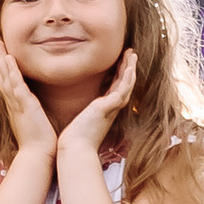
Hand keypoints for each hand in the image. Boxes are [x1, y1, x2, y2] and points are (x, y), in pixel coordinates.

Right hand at [0, 35, 58, 159]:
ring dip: (1, 59)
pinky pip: (16, 85)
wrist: (37, 155)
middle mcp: (12, 102)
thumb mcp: (32, 121)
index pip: (6, 81)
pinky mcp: (24, 106)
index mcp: (15, 105)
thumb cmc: (38, 141)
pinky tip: (9, 59)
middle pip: (2, 74)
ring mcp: (17, 103)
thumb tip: (33, 105)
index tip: (0, 51)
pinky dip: (11, 72)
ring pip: (6, 76)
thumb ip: (30, 111)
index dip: (2, 65)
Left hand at [60, 48, 137, 164]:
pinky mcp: (108, 108)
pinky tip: (129, 67)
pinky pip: (122, 90)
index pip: (115, 88)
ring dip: (130, 69)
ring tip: (132, 55)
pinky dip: (127, 78)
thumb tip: (70, 103)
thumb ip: (81, 111)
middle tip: (131, 54)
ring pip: (126, 85)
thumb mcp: (79, 119)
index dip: (120, 75)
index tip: (121, 62)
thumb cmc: (74, 138)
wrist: (75, 150)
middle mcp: (111, 109)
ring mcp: (111, 109)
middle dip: (128, 69)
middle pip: (124, 85)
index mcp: (104, 110)